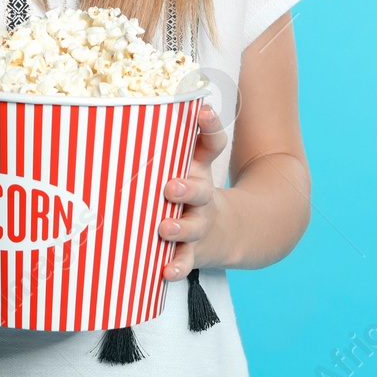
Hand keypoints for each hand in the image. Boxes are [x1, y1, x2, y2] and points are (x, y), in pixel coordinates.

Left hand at [159, 102, 228, 279]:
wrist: (230, 234)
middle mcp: (202, 197)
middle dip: (186, 188)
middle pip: (200, 190)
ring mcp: (199, 225)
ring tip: (164, 228)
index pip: (212, 143)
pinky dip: (177, 267)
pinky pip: (185, 261)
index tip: (203, 112)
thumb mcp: (190, 163)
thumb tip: (147, 106)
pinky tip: (166, 271)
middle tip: (171, 186)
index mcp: (198, 170)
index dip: (209, 126)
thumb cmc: (192, 192)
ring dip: (178, 228)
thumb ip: (169, 140)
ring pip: (191, 227)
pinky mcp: (194, 252)